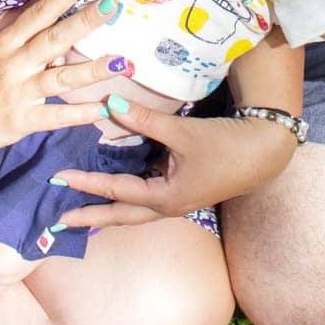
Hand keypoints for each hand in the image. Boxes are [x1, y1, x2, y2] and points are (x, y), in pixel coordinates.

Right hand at [0, 0, 119, 152]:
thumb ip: (10, 22)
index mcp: (5, 42)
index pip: (39, 13)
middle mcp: (14, 64)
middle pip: (54, 39)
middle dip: (84, 22)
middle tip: (111, 6)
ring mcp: (19, 93)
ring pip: (60, 78)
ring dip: (92, 70)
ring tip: (121, 63)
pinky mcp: (21, 121)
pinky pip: (55, 117)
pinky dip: (80, 114)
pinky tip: (104, 109)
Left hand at [48, 102, 297, 228]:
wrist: (266, 152)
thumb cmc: (226, 145)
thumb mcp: (183, 132)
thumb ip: (144, 120)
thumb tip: (108, 104)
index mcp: (166, 199)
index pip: (117, 191)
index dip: (87, 183)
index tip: (59, 178)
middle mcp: (168, 205)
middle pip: (120, 215)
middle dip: (90, 216)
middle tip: (59, 220)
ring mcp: (176, 200)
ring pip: (133, 208)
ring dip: (107, 207)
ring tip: (80, 205)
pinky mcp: (182, 188)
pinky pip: (146, 193)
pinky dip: (126, 191)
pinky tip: (114, 183)